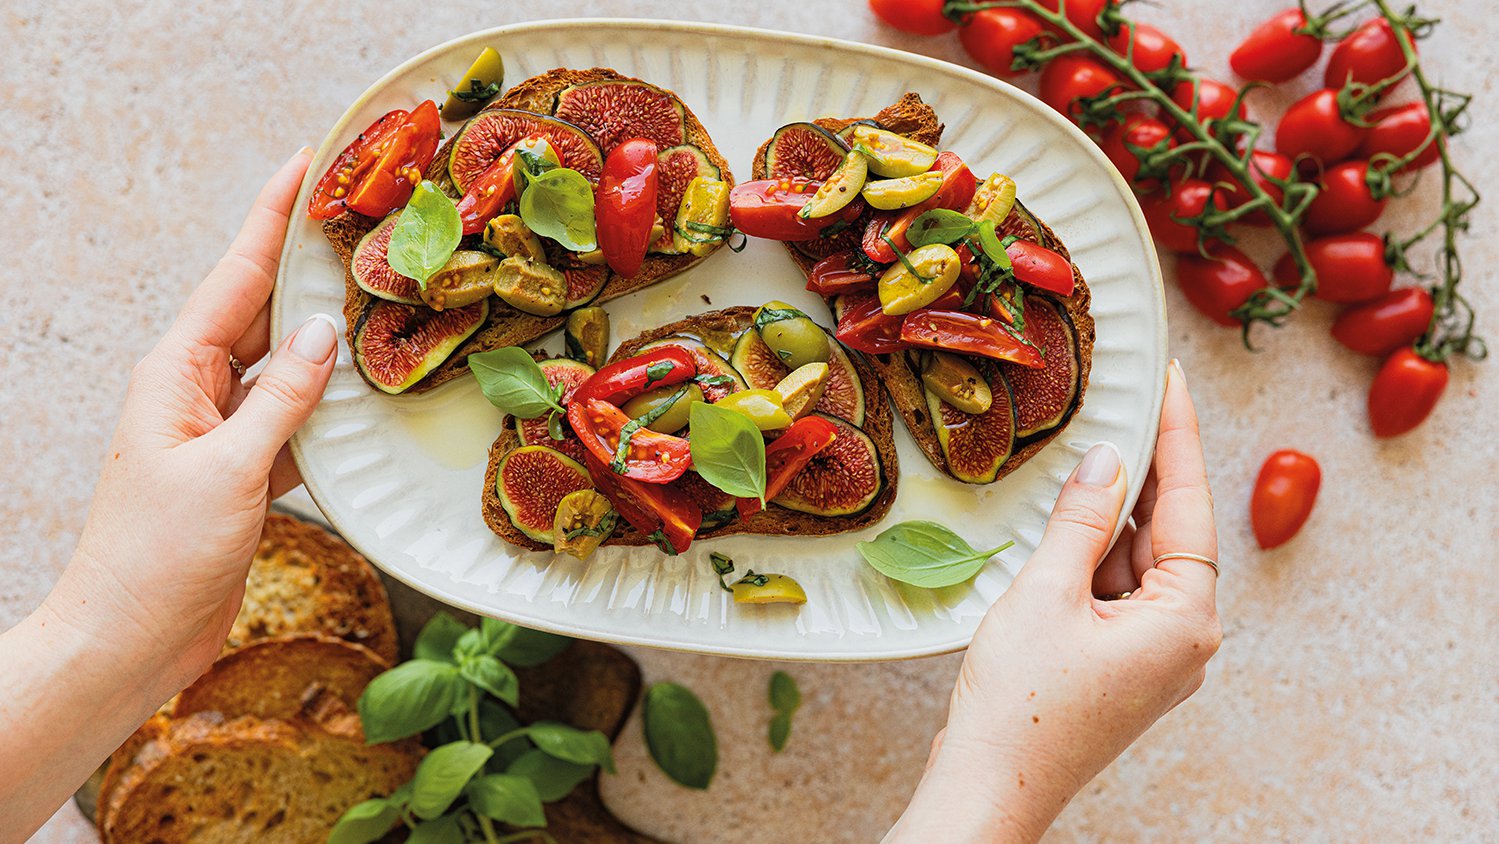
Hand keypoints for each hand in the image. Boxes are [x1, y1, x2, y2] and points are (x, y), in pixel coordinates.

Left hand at [45, 148, 336, 694]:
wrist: (129, 639)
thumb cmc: (158, 557)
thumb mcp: (227, 470)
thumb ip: (282, 400)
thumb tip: (324, 333)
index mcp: (177, 372)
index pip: (236, 276)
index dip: (273, 216)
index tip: (310, 162)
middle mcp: (198, 389)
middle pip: (264, 307)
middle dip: (310, 261)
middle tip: (368, 216)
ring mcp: (222, 429)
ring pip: (286, 363)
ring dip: (328, 331)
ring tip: (381, 288)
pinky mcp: (246, 469)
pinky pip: (297, 416)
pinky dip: (332, 401)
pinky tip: (370, 389)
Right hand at [889, 361, 1220, 841]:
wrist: (989, 786)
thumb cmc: (1020, 706)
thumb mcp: (1047, 593)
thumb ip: (1081, 519)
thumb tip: (1107, 459)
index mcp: (1185, 622)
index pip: (1189, 505)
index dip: (1178, 436)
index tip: (1172, 381)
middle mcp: (1184, 639)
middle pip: (1166, 532)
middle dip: (1139, 472)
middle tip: (1121, 402)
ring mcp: (1153, 655)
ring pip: (1136, 559)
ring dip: (1106, 515)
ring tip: (1080, 454)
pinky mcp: (1119, 665)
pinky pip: (1114, 589)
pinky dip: (1090, 554)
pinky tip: (1062, 520)